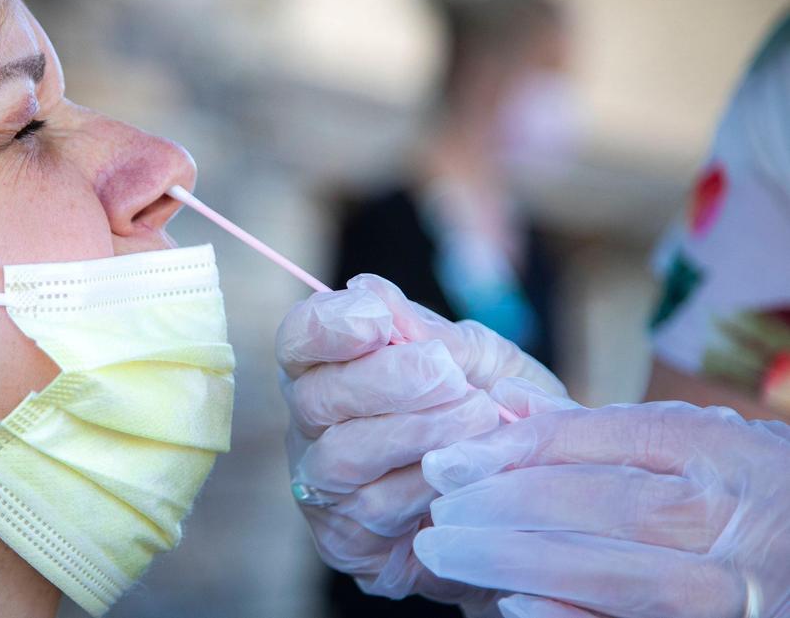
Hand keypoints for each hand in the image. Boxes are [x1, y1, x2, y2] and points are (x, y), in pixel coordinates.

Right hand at [276, 273, 567, 601]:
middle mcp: (314, 426)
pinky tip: (467, 474)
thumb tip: (367, 289)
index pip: (300, 338)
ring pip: (341, 457)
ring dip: (415, 433)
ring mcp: (324, 487)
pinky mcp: (345, 541)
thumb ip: (430, 331)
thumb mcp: (481, 361)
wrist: (531, 502)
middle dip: (384, 381)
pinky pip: (372, 511)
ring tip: (480, 418)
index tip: (378, 319)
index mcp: (333, 367)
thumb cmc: (495, 417)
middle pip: (315, 397)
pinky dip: (427, 487)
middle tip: (450, 376)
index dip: (329, 326)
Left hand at [415, 389, 789, 617]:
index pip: (604, 442)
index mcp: (719, 452)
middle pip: (603, 505)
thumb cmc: (748, 495)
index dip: (515, 451)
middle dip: (503, 506)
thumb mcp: (696, 443)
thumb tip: (506, 402)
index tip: (449, 462)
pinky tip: (510, 604)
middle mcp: (731, 520)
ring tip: (446, 552)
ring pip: (613, 574)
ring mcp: (732, 593)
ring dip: (515, 562)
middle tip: (437, 513)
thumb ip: (599, 430)